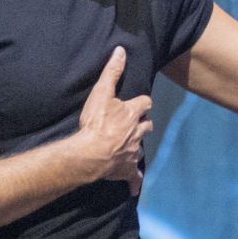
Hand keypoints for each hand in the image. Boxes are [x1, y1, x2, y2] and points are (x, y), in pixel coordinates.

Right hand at [77, 47, 152, 195]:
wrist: (90, 153)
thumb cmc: (95, 123)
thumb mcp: (102, 93)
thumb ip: (112, 72)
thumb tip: (121, 51)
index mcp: (133, 113)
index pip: (145, 103)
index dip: (141, 102)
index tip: (137, 103)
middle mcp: (137, 132)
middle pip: (147, 125)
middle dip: (142, 123)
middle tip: (133, 123)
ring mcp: (133, 152)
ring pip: (141, 148)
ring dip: (136, 146)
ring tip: (130, 146)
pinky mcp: (126, 169)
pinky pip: (134, 178)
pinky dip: (134, 182)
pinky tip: (135, 188)